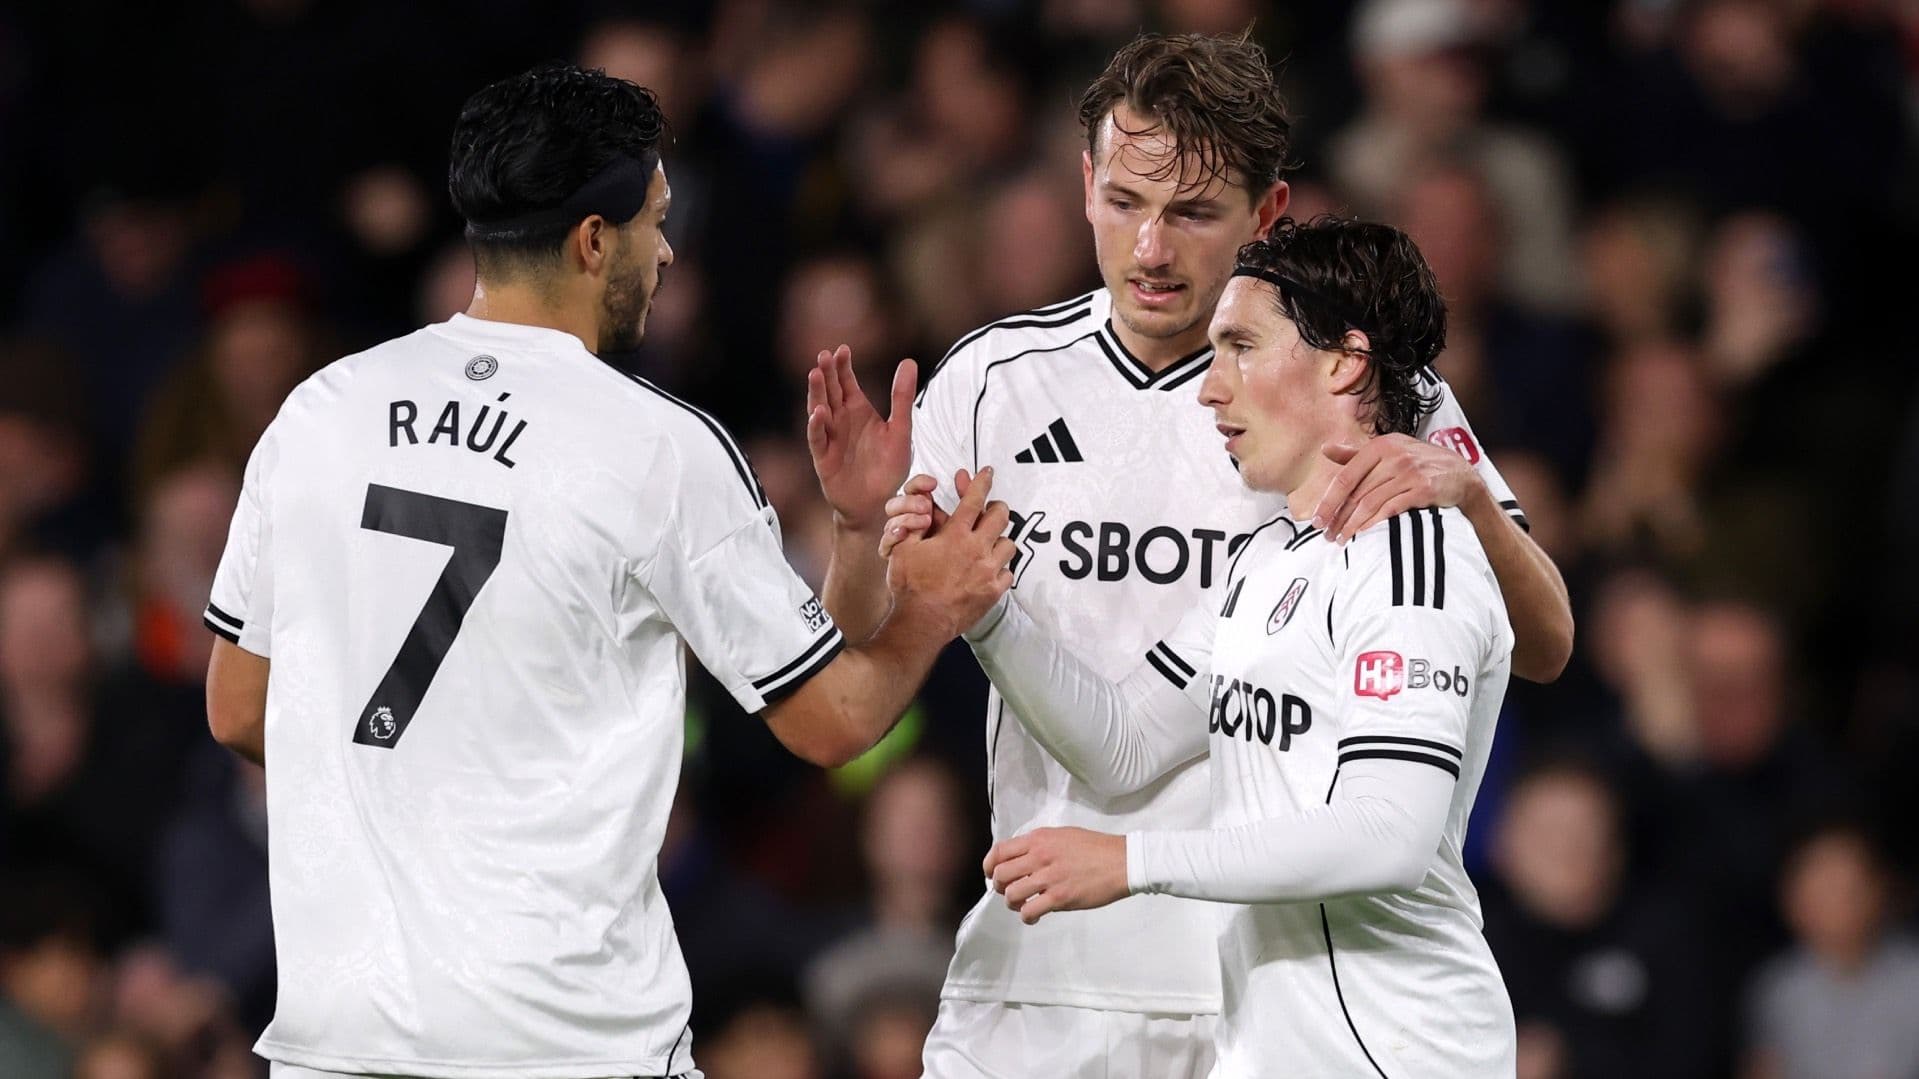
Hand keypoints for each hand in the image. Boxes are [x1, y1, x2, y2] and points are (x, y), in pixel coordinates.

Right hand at [806, 345, 916, 527]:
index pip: (846, 382)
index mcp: (857, 410)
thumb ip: (901, 397)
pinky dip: (816, 427)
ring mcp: (829, 438)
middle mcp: (840, 420)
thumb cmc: (888, 467)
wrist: (877, 503)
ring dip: (816, 393)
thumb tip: (909, 361)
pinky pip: (817, 440)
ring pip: (819, 410)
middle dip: (826, 373)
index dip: (843, 366)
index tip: (843, 349)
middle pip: (830, 391)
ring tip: (815, 374)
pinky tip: (818, 413)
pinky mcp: (823, 458)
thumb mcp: (900, 430)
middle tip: (824, 355)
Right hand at [886, 467, 1014, 636]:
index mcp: (956, 535)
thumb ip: (914, 525)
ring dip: (999, 540)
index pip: (974, 499)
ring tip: (988, 544)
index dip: (981, 482)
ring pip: (1009, 544)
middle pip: (1001, 516)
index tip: (987, 472)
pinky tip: (988, 570)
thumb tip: (924, 509)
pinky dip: (1000, 568)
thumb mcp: (903, 549)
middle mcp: (977, 549)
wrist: (922, 622)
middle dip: (996, 508)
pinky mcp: (994, 591)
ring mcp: (989, 571)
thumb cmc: (910, 586)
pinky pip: (1008, 572)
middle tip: (989, 510)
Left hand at [982, 827, 1128, 924]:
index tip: (991, 875)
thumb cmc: (1095, 848)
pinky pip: (1030, 910)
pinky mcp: (1060, 897)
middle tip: (1008, 892)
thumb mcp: (1063, 836)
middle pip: (1000, 874)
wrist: (1122, 861)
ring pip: (1011, 894)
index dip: (989, 866)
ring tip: (1023, 905)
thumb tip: (1022, 859)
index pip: (999, 850)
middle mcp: (1039, 855)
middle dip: (999, 887)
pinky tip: (1034, 916)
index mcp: (1039, 839)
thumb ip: (1041, 845)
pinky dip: (1027, 916)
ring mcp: (1049, 877)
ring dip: (1012, 903)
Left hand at [1312, 434, 1481, 542]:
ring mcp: (1409, 471)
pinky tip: (1364, 535)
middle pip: (1356, 493)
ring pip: (1371, 502)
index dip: (1328, 501)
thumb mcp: (1389, 451)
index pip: (1345, 477)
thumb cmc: (1419, 464)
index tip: (1317, 520)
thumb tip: (1324, 449)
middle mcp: (1393, 455)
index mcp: (1380, 446)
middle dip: (1338, 518)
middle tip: (1327, 536)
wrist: (1460, 474)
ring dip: (1353, 525)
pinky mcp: (1423, 488)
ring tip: (1342, 540)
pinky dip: (1375, 523)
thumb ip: (1356, 454)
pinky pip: (1391, 509)